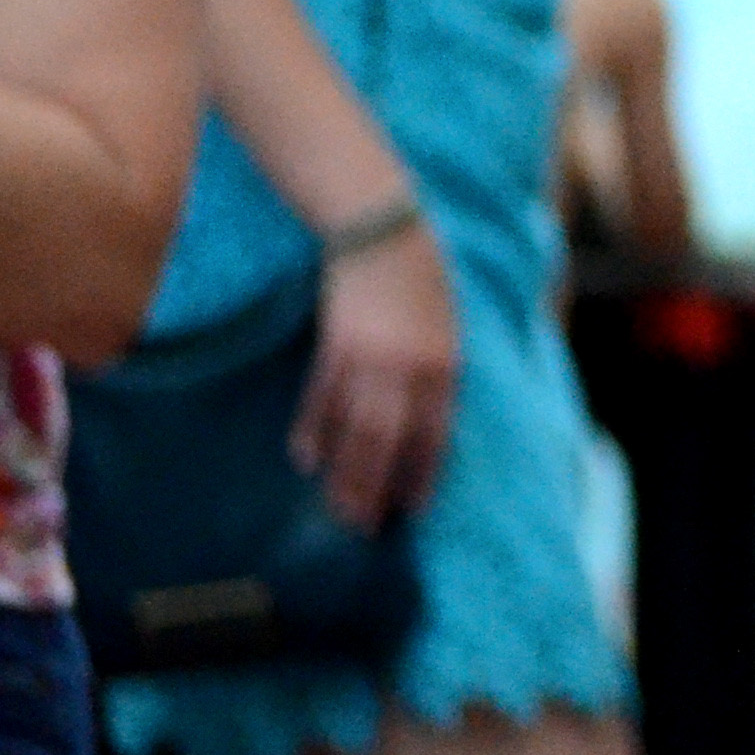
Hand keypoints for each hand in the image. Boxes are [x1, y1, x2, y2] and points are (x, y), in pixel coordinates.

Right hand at [296, 217, 462, 531]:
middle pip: (389, 443)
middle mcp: (408, 369)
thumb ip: (440, 368)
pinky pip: (322, 398)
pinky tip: (306, 459)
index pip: (434, 435)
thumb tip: (432, 414)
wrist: (383, 227)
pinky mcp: (335, 346)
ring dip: (343, 472)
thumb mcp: (448, 322)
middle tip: (362, 526)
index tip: (409, 508)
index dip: (420, 474)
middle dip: (375, 488)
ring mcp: (369, 359)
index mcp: (444, 364)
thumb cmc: (423, 274)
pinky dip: (313, 430)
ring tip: (335, 507)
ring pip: (353, 429)